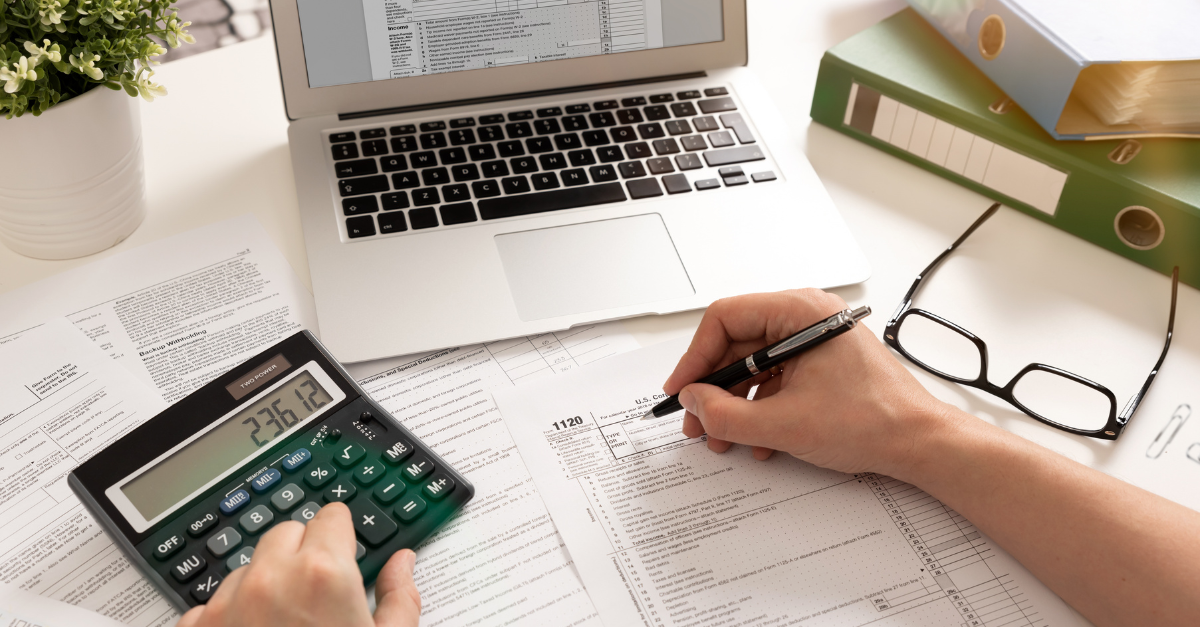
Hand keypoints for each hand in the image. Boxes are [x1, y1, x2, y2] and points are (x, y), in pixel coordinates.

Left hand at [177, 503, 420, 626]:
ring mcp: (225, 606)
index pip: (331, 516)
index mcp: (324, 575)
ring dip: (265, 584)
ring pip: (248, 568)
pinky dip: (230, 616)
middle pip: (286, 533)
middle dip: (303, 553)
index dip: (342, 535)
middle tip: (320, 594)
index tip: (346, 553)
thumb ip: (399, 598)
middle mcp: (270, 580)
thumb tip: (403, 564)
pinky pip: (210, 605)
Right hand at [664, 289, 955, 478]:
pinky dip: (760, 410)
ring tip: (724, 438)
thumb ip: (726, 414)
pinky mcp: (821, 366)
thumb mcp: (784, 424)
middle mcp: (808, 318)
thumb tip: (694, 402)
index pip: (726, 318)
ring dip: (734, 406)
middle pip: (738, 344)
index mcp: (801, 311)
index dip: (696, 356)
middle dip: (714, 389)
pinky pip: (776, 381)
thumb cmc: (875, 421)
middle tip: (697, 419)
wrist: (921, 444)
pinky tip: (758, 441)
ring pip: (754, 367)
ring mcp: (815, 343)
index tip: (682, 388)